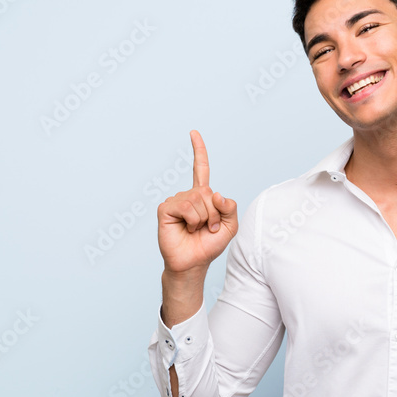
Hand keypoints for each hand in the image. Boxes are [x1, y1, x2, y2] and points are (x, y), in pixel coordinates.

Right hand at [156, 130, 237, 273]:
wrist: (193, 262)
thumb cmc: (209, 245)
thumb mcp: (230, 226)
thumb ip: (230, 208)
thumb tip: (217, 194)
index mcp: (202, 196)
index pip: (200, 169)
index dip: (198, 151)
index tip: (193, 133)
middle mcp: (188, 195)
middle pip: (208, 192)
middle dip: (214, 213)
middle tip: (208, 228)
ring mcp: (175, 200)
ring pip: (199, 200)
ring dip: (204, 219)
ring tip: (197, 230)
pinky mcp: (165, 208)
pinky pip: (187, 206)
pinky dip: (193, 220)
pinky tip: (187, 228)